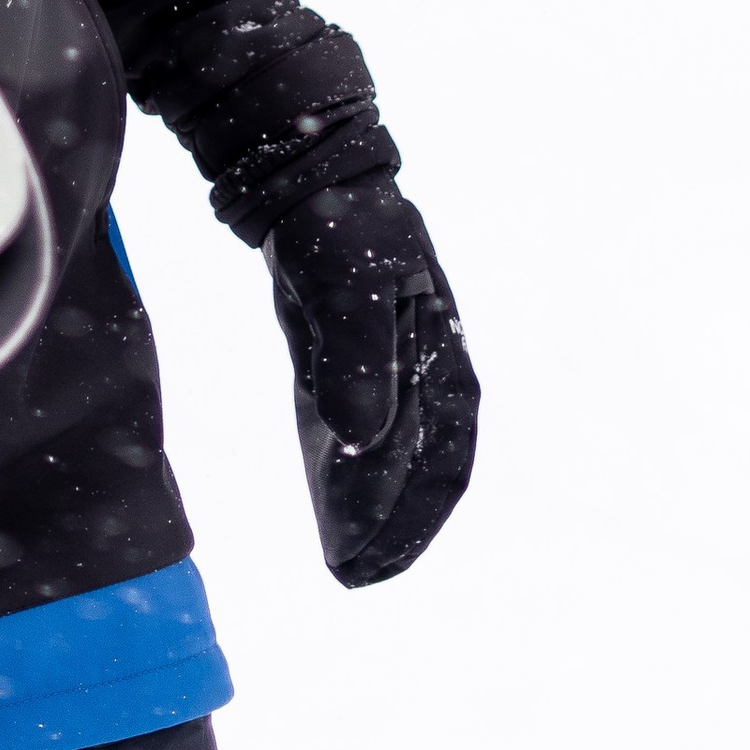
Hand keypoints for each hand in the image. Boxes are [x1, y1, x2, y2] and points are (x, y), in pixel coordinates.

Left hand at [264, 179, 477, 587]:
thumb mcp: (348, 278)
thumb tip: (361, 440)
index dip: (421, 506)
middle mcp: (422, 361)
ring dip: (373, 506)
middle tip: (360, 577)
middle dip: (398, 522)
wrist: (302, 172)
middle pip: (421, 459)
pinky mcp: (345, 356)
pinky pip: (351, 426)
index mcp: (443, 344)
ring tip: (345, 561)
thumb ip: (358, 355)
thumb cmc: (338, 220)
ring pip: (387, 450)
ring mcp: (385, 360)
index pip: (447, 445)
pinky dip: (342, 470)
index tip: (389, 556)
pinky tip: (324, 502)